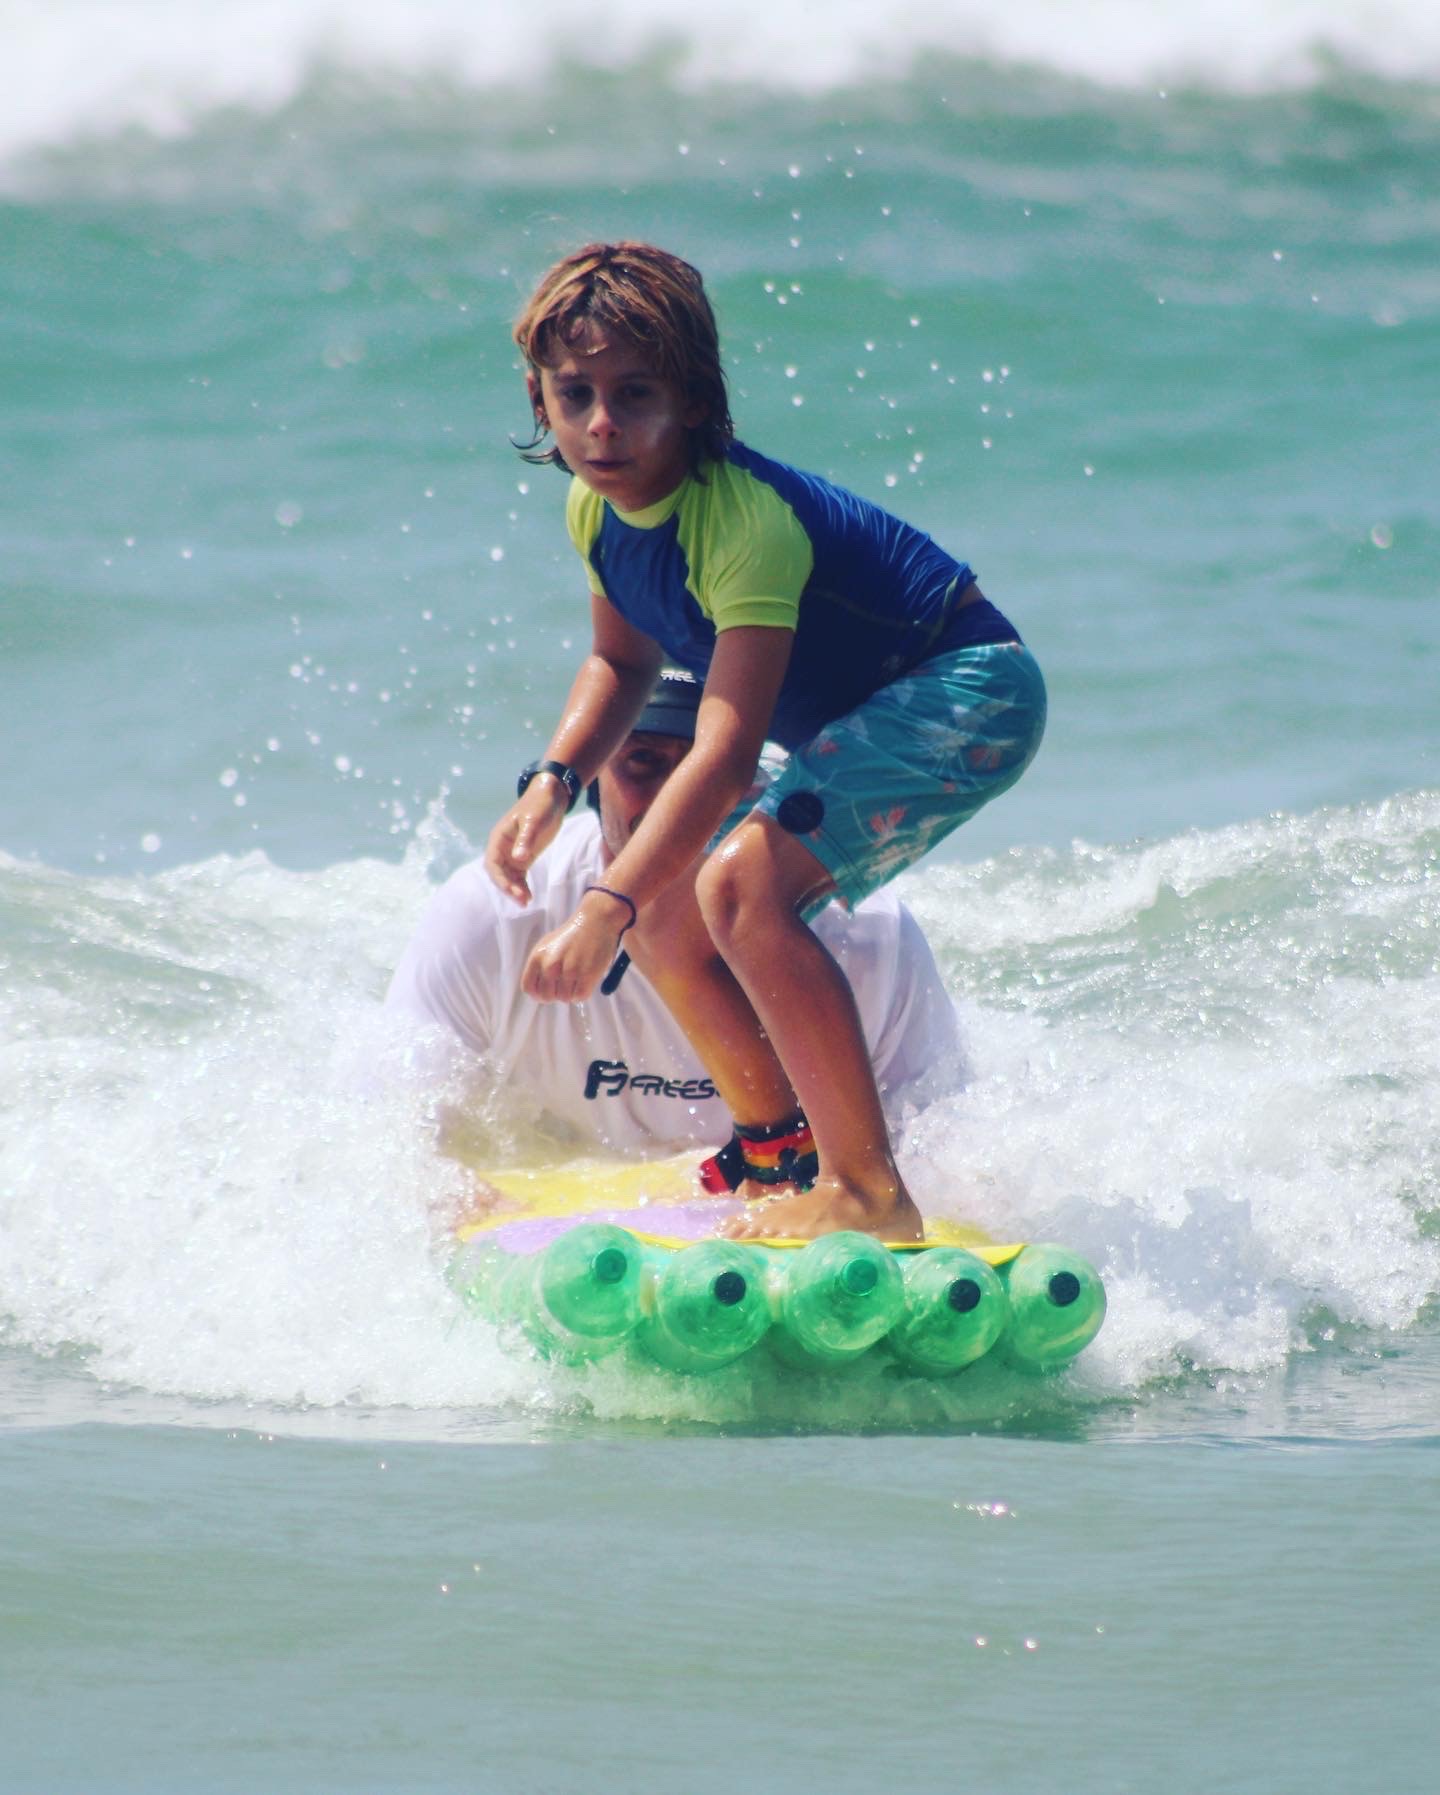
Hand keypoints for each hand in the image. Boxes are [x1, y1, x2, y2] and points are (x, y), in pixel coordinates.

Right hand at [484, 784, 567, 903]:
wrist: (551, 796)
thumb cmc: (540, 805)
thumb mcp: (534, 821)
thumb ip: (526, 839)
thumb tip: (518, 858)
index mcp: (499, 837)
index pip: (492, 863)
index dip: (499, 878)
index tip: (511, 890)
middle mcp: (502, 848)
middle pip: (499, 873)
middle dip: (508, 888)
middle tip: (523, 900)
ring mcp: (512, 853)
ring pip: (508, 877)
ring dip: (515, 890)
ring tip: (527, 902)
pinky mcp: (524, 857)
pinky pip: (519, 876)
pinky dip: (522, 886)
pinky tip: (530, 897)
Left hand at [521, 895, 630, 1003]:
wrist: (596, 922)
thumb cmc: (572, 936)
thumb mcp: (548, 946)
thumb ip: (540, 966)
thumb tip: (539, 990)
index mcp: (537, 957)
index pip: (528, 988)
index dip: (537, 993)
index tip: (547, 991)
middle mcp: (550, 966)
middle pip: (547, 996)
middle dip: (556, 994)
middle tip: (566, 984)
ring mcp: (569, 971)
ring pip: (565, 998)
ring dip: (572, 992)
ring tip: (578, 977)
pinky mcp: (586, 976)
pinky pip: (580, 997)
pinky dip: (583, 992)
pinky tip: (585, 980)